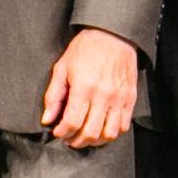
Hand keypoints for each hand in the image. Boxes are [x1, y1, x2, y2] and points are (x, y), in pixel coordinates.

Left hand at [41, 26, 139, 148]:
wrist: (113, 35)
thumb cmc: (85, 49)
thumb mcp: (62, 68)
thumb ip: (53, 96)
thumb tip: (47, 119)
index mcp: (84, 87)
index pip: (72, 122)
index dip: (62, 132)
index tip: (58, 132)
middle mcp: (103, 95)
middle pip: (90, 133)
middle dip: (76, 141)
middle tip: (69, 139)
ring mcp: (119, 99)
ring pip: (108, 134)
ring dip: (94, 141)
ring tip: (85, 137)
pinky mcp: (130, 99)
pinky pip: (123, 126)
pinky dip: (111, 133)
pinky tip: (101, 129)